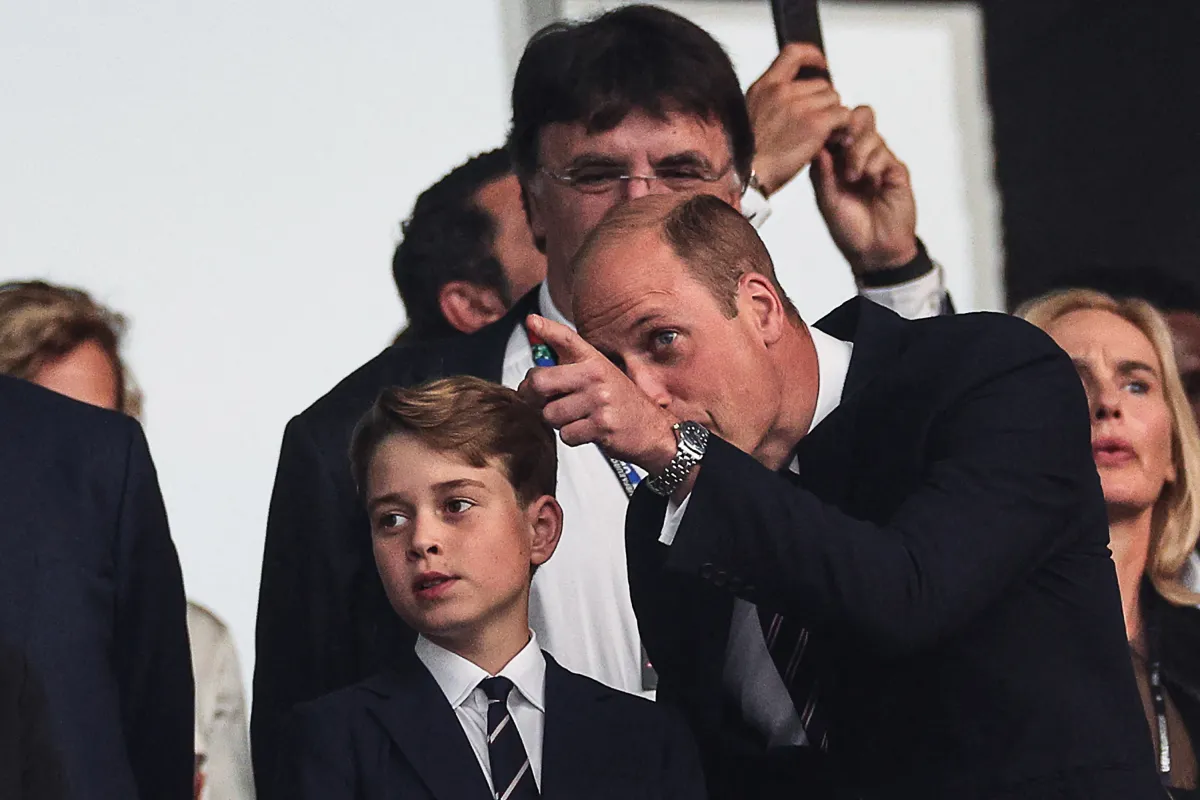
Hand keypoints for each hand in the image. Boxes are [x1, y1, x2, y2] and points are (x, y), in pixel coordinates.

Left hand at [516, 315, 678, 471]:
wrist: (653, 429)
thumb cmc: (622, 403)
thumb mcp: (600, 376)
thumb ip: (570, 368)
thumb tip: (535, 370)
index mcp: (594, 360)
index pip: (566, 339)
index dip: (546, 329)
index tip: (533, 322)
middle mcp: (596, 376)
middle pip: (540, 382)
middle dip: (532, 397)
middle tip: (541, 400)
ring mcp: (599, 400)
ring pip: (550, 414)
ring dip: (557, 421)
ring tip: (576, 417)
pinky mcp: (601, 425)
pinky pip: (565, 434)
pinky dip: (571, 437)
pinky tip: (587, 430)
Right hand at [746, 43, 851, 196]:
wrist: (747, 180)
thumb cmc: (747, 160)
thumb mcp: (748, 119)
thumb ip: (770, 103)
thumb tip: (792, 100)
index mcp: (763, 88)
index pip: (793, 53)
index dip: (812, 55)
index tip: (821, 64)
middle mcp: (781, 91)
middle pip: (821, 84)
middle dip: (825, 103)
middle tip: (821, 124)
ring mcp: (799, 106)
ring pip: (835, 99)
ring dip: (834, 117)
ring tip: (824, 136)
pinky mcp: (816, 123)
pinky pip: (843, 115)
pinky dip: (843, 128)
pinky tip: (834, 140)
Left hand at [811, 105, 918, 274]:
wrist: (874, 250)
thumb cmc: (848, 228)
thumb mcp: (827, 201)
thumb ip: (822, 174)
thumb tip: (817, 147)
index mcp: (837, 159)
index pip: (836, 127)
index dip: (831, 125)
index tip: (825, 137)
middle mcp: (858, 155)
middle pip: (860, 117)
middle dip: (851, 126)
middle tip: (843, 144)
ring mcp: (878, 161)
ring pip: (872, 135)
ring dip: (859, 152)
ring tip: (853, 177)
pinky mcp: (895, 170)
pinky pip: (885, 154)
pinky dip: (874, 165)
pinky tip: (871, 184)